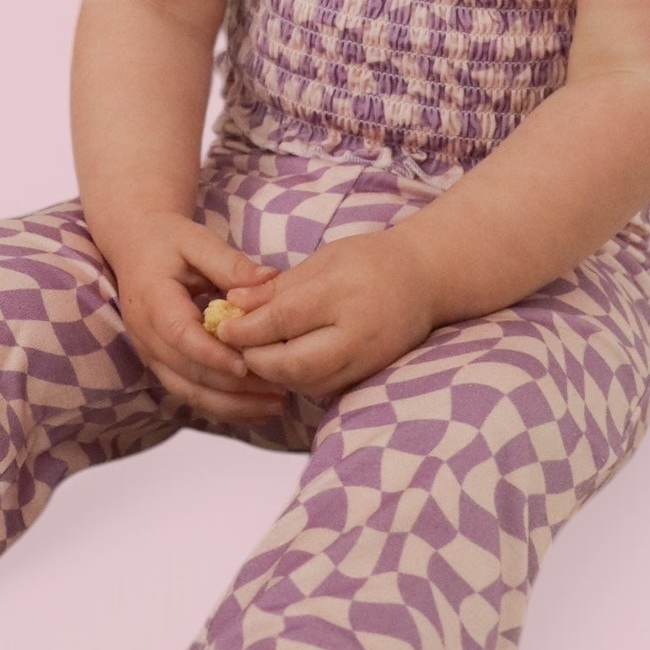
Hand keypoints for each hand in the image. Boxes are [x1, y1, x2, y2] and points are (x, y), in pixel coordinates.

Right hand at [110, 214, 290, 426]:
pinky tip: (254, 407)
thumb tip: (270, 280)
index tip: (248, 365)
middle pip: (187, 372)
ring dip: (231, 405)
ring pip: (188, 392)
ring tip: (274, 404)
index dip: (212, 355)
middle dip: (233, 387)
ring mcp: (150, 354)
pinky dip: (221, 406)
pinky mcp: (161, 364)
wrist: (134, 246)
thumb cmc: (168, 241)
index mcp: (153, 301)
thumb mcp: (198, 241)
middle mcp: (146, 335)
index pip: (180, 336)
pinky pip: (189, 393)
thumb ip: (231, 264)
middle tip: (279, 389)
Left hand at [210, 226, 436, 401]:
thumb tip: (233, 303)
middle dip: (256, 360)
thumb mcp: (322, 260)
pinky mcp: (370, 375)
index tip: (223, 327)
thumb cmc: (370, 261)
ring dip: (273, 375)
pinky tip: (282, 364)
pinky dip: (297, 380)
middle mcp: (357, 333)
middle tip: (234, 347)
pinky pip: (325, 388)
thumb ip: (277, 288)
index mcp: (341, 293)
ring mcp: (367, 359)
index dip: (247, 328)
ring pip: (307, 383)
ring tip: (254, 355)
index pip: (283, 320)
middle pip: (294, 363)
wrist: (425, 279)